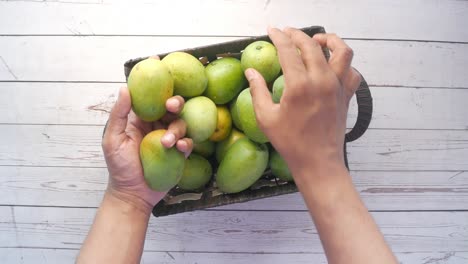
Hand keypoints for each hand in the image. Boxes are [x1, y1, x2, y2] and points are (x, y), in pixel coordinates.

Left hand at [102, 84, 192, 213]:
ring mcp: (169, 138)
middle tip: (172, 105)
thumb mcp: (112, 139)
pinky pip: (188, 143)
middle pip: (172, 106)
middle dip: (175, 101)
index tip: (159, 60)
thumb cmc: (119, 167)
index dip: (156, 79)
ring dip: (177, 129)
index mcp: (141, 119)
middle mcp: (157, 125)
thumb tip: (125, 88)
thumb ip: (119, 114)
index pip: (150, 95)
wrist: (133, 194)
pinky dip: (186, 143)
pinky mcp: (179, 154)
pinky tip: (179, 149)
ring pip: (182, 123)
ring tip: (167, 143)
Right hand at [245, 28, 360, 179]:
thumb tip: (250, 72)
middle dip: (298, 35)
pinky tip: (333, 66)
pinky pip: (352, 72)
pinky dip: (344, 64)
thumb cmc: (290, 142)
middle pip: (312, 46)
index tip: (272, 30)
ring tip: (317, 41)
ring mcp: (338, 87)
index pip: (288, 50)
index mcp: (299, 85)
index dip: (279, 37)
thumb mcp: (266, 118)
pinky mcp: (347, 96)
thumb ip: (257, 91)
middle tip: (287, 33)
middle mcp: (322, 81)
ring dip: (330, 41)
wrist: (319, 162)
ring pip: (342, 52)